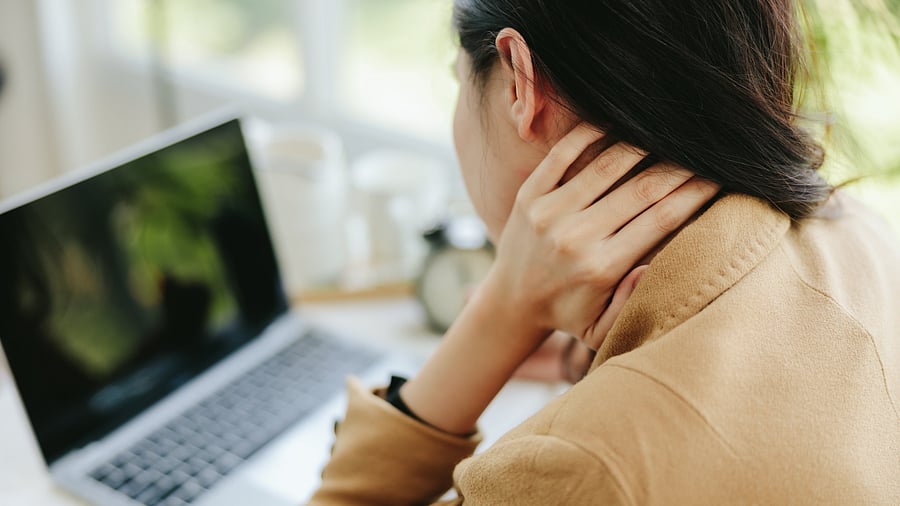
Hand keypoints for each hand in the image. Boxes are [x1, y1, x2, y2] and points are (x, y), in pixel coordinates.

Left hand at [401, 124, 717, 434]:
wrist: (511, 300)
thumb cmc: (570, 314)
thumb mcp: (602, 329)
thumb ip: (632, 304)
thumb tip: (654, 267)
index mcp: (601, 268)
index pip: (662, 219)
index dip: (696, 193)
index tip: (720, 176)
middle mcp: (575, 237)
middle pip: (642, 188)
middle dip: (681, 166)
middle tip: (707, 150)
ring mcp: (549, 211)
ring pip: (607, 164)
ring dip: (645, 143)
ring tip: (671, 133)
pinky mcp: (529, 194)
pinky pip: (564, 152)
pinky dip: (593, 132)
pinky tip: (621, 121)